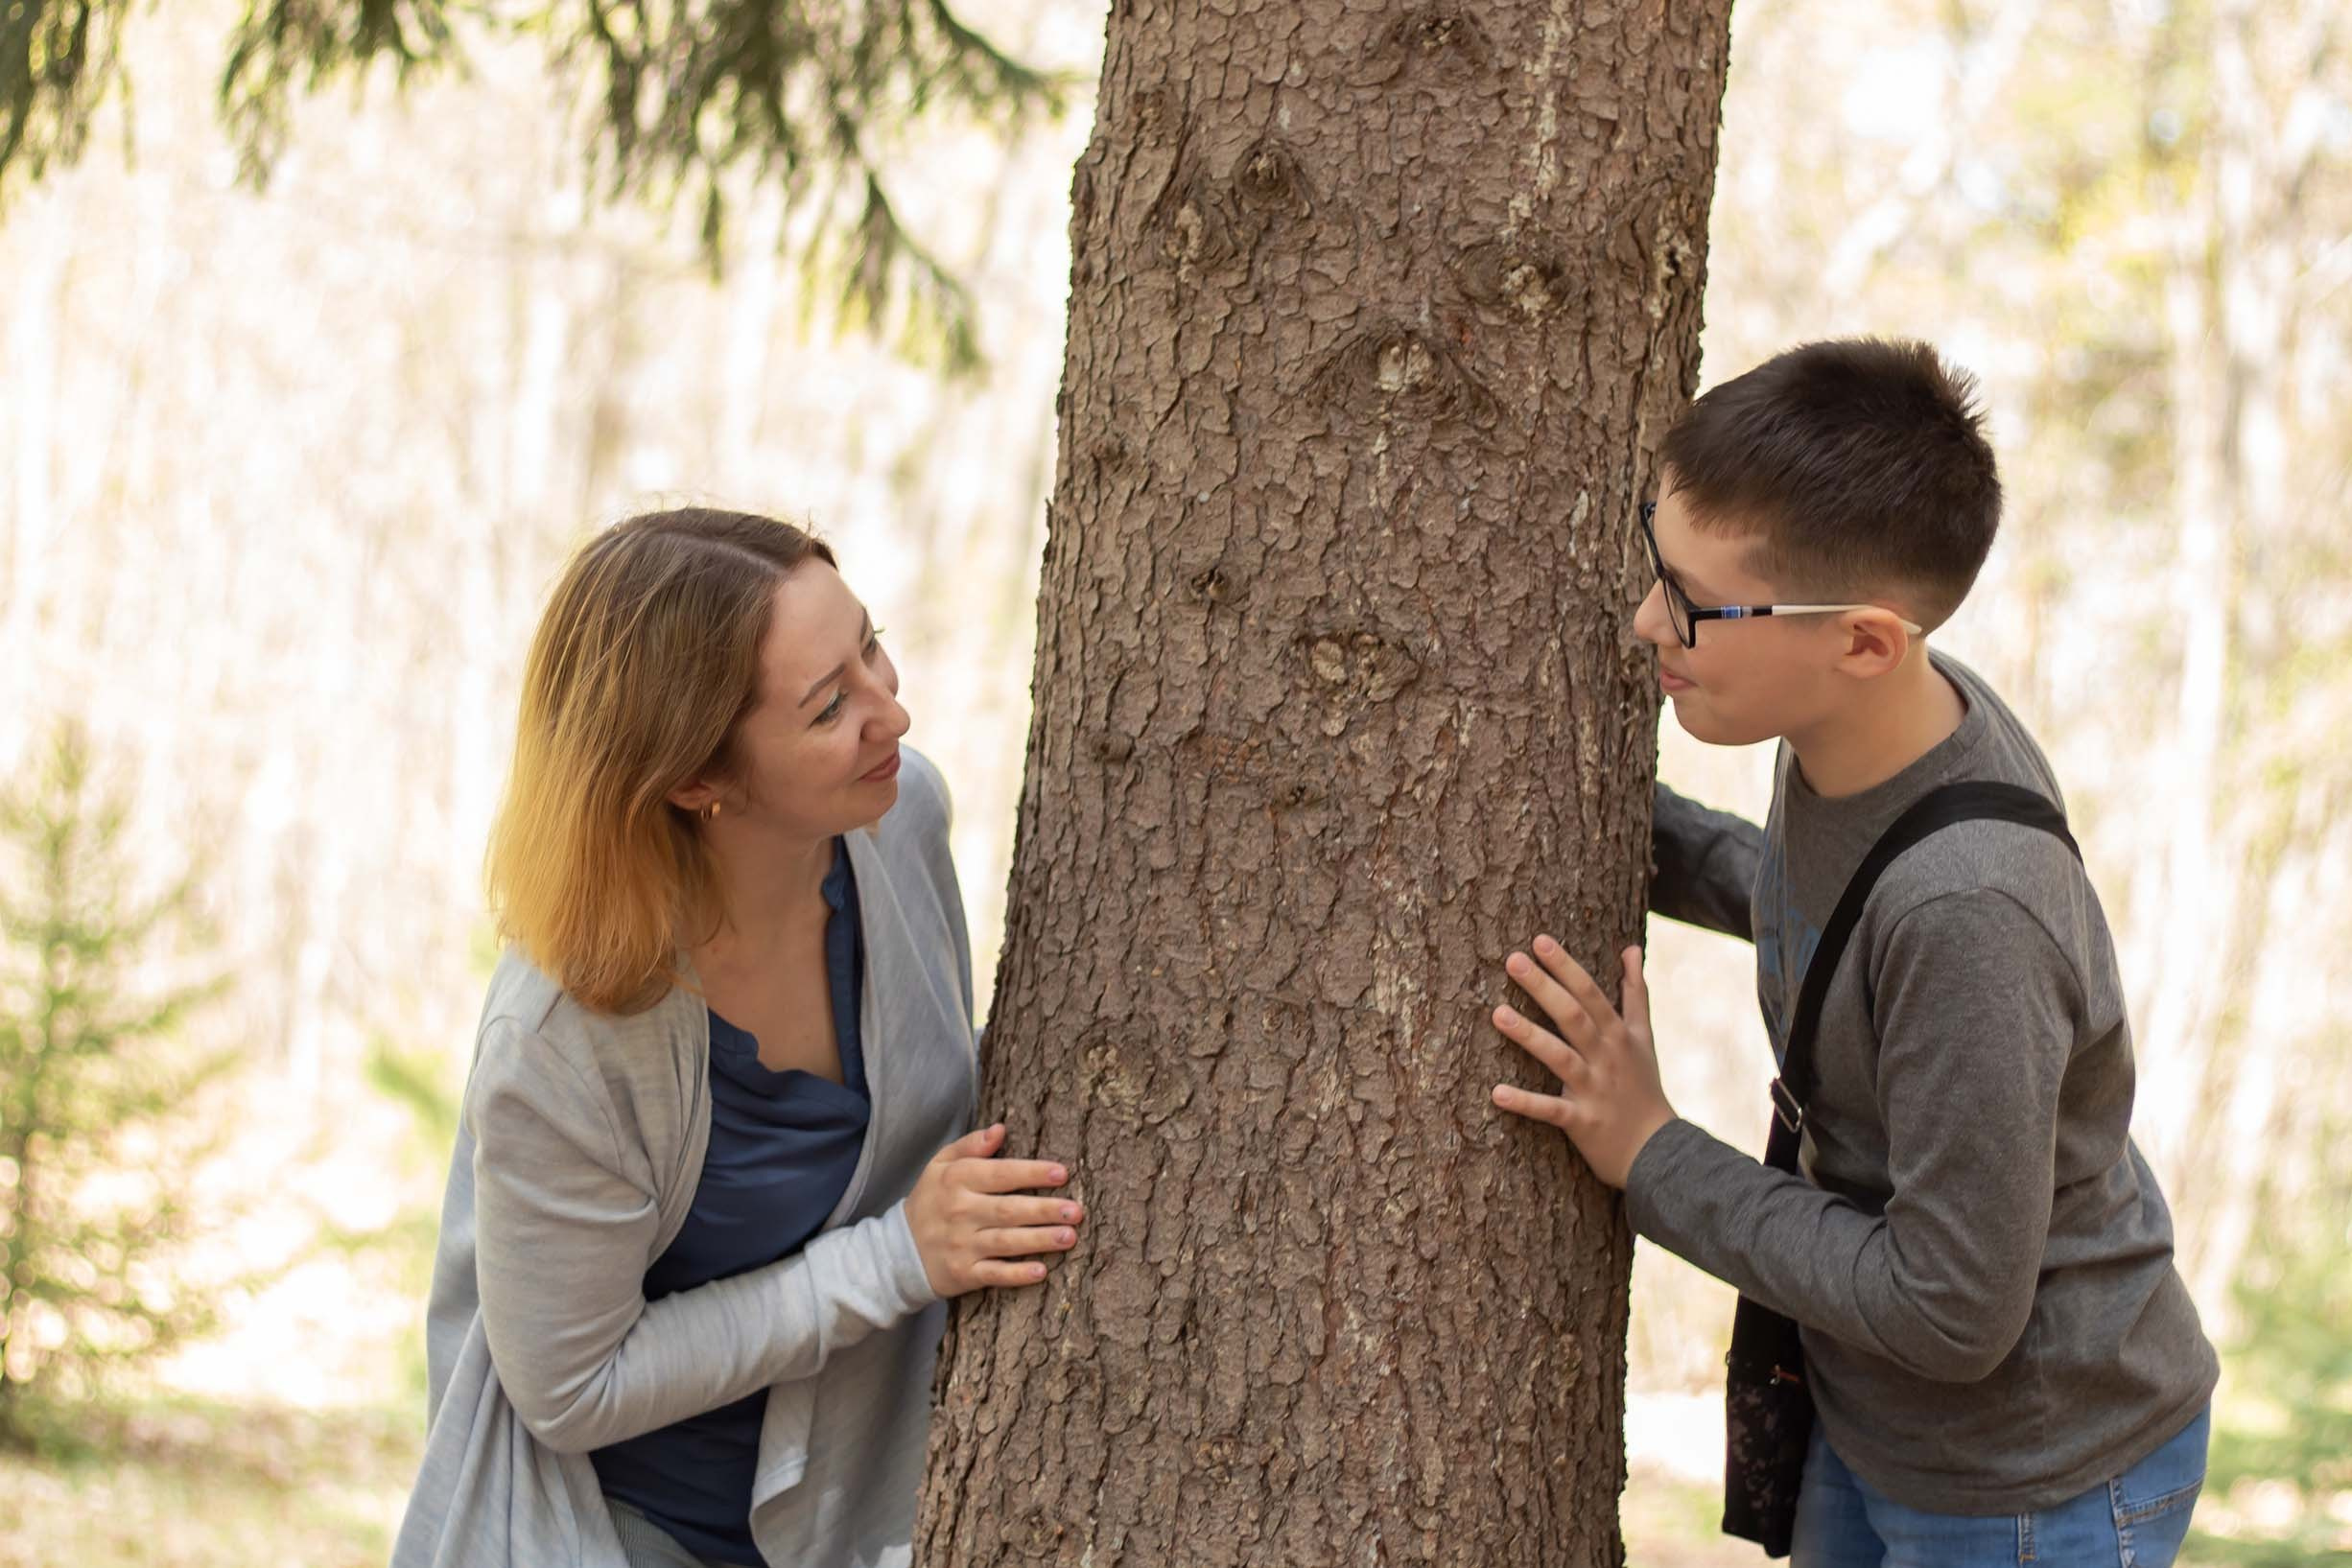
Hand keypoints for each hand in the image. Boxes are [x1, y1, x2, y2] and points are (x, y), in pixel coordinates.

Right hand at [906, 1123, 1083, 1297]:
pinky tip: (1041, 1271)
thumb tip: (1000, 1130)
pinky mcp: (964, 1273)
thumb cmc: (931, 1201)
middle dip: (1045, 1210)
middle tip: (1076, 1211)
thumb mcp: (940, 1166)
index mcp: (957, 1180)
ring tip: (1070, 1236)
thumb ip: (970, 1145)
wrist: (899, 1250)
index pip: (1000, 1173)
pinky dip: (1017, 1275)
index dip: (1032, 1173)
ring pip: (1006, 1242)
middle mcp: (960, 1212)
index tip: (1062, 1174)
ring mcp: (961, 1245)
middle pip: (1009, 1210)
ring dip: (1040, 1240)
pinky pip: (994, 1274)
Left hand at [1488, 938, 1674, 1188]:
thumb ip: (1635, 993)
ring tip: (1497, 1014)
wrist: (1659, 1150)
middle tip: (1513, 960)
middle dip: (1545, 988)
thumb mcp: (1644, 1037)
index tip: (1539, 941)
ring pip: (1560, 1057)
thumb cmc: (1644, 1087)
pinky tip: (1496, 1093)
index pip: (1591, 993)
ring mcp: (1595, 1089)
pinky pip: (1551, 1111)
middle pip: (1574, 1017)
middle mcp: (1607, 1057)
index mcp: (1618, 1035)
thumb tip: (1630, 948)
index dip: (1566, 967)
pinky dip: (1525, 1103)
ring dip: (1529, 1035)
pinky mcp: (1583, 1122)